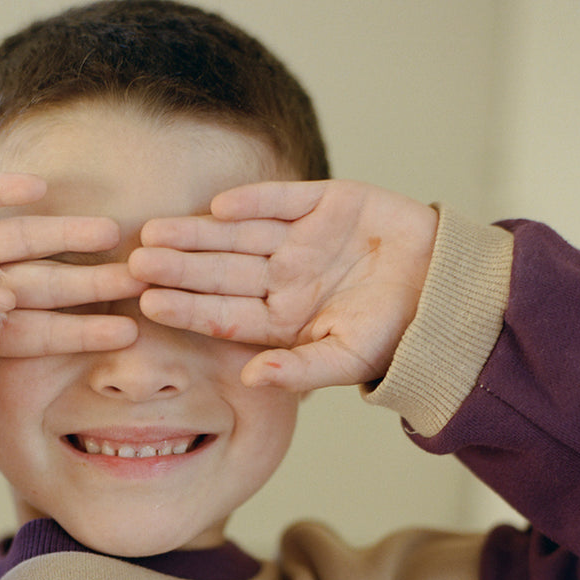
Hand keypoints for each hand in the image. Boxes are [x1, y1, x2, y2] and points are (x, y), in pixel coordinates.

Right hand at [0, 174, 140, 376]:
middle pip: (47, 282)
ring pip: (23, 236)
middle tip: (142, 277)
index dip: (85, 330)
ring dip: (66, 232)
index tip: (128, 332)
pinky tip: (40, 187)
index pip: (43, 330)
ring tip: (110, 231)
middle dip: (94, 281)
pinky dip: (0, 189)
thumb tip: (2, 299)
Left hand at [128, 180, 437, 394]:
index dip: (185, 307)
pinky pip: (282, 200)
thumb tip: (251, 380)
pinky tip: (218, 206)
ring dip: (198, 233)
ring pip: (238, 236)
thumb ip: (296, 370)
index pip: (221, 314)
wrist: (446, 291)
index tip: (148, 302)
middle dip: (177, 267)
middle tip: (133, 262)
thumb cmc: (393, 335)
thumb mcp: (345, 361)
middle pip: (219, 272)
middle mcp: (281, 279)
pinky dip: (253, 200)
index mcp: (279, 320)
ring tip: (156, 231)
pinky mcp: (326, 203)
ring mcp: (300, 240)